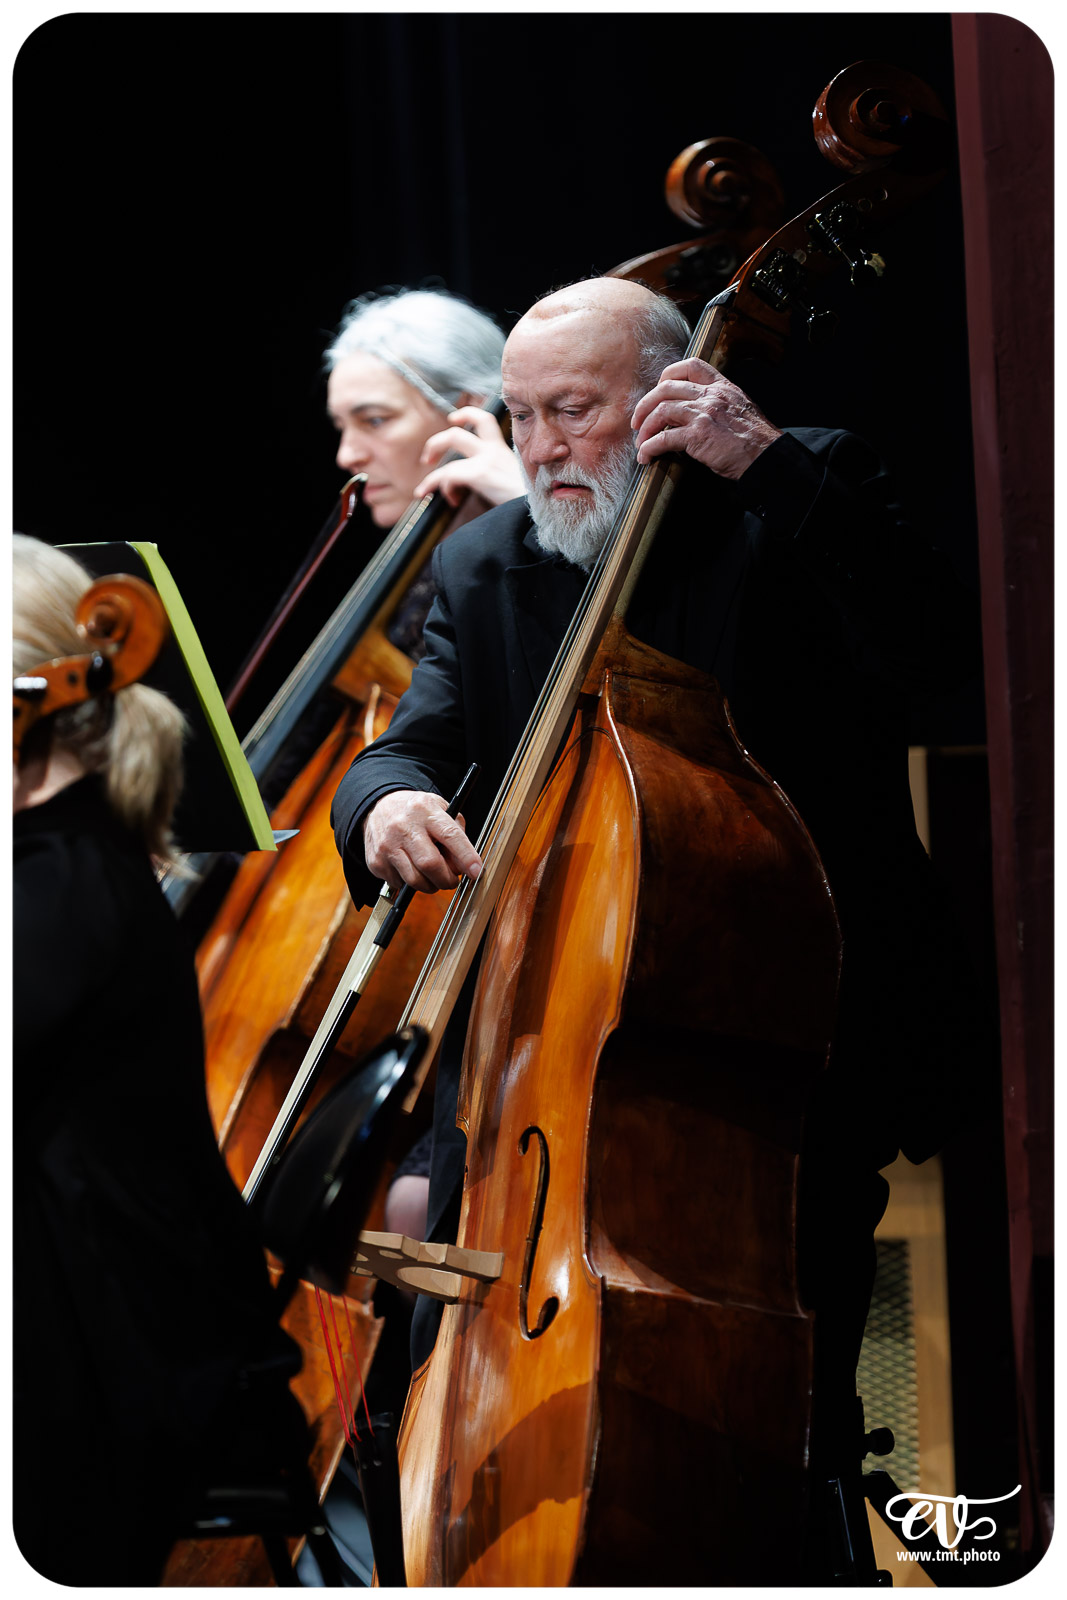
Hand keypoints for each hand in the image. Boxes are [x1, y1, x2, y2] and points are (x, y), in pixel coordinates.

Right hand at [363, 790, 481, 893]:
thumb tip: (464, 865)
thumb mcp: (439, 809)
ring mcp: (387, 845)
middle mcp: (404, 827)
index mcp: (426, 811)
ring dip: (430, 885)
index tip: (476, 871)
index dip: (466, 856)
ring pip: (414, 879)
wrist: (379, 806)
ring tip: (433, 878)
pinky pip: (399, 883)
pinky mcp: (376, 861)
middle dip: (446, 879)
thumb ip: (456, 833)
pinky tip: (411, 869)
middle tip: (452, 880)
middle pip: (430, 864)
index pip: (450, 835)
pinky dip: (409, 883)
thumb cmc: (416, 811)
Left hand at [414, 408, 522, 506]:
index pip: (484, 420)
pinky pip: (448, 475)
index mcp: (503, 450)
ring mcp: (486, 460)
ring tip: (424, 490)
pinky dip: (441, 488)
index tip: (453, 419)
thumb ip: (501, 476)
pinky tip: (450, 501)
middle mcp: (494, 450)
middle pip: (456, 433)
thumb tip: (483, 488)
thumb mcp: (519, 481)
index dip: (466, 414)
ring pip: (448, 453)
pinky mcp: (480, 474)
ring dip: (431, 472)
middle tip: (428, 459)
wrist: (544, 507)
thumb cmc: (532, 500)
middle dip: (436, 443)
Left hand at [631, 358, 781, 480]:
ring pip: (661, 411)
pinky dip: (650, 447)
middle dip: (645, 404)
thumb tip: (695, 413)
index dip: (668, 375)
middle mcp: (711, 396)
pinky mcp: (698, 436)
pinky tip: (646, 455)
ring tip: (641, 442)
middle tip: (638, 420)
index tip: (658, 389)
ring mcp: (704, 414)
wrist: (767, 456)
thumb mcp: (739, 409)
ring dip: (645, 428)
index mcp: (722, 387)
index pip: (691, 366)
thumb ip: (718, 405)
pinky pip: (663, 438)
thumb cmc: (756, 440)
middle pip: (666, 388)